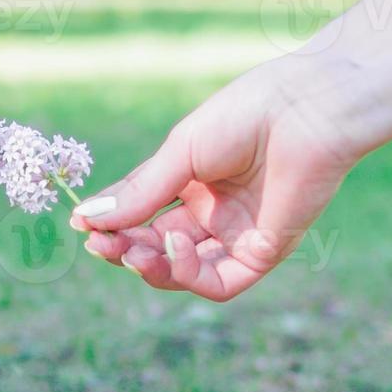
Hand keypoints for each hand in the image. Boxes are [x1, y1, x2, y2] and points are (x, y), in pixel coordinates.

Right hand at [69, 57, 361, 300]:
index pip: (141, 216)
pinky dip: (188, 275)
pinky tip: (172, 249)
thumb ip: (139, 193)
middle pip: (156, 248)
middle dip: (125, 249)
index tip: (82, 228)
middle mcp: (213, 212)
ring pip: (183, 272)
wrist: (309, 108)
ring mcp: (238, 235)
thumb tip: (85, 221)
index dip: (111, 226)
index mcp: (192, 182)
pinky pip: (218, 282)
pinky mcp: (264, 252)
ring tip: (131, 252)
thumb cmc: (248, 114)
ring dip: (151, 268)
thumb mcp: (180, 154)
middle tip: (101, 245)